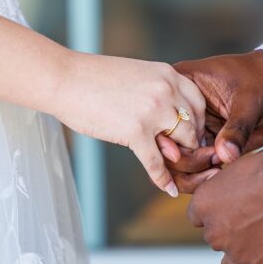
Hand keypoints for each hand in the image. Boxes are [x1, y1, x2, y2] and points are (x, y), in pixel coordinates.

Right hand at [54, 53, 205, 196]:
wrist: (64, 79)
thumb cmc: (93, 77)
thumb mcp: (136, 74)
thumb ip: (155, 90)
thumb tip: (167, 114)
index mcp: (167, 74)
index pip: (198, 102)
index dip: (198, 121)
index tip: (194, 135)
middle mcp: (166, 91)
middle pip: (195, 124)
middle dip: (193, 143)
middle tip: (191, 157)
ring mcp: (152, 112)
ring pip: (183, 144)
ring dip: (182, 160)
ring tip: (182, 172)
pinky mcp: (135, 132)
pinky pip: (156, 163)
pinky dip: (164, 180)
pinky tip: (169, 190)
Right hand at [168, 51, 262, 190]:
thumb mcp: (251, 98)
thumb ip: (237, 127)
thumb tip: (224, 155)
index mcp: (183, 85)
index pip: (160, 115)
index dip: (165, 138)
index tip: (181, 153)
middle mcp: (183, 109)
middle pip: (164, 143)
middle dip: (183, 160)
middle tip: (213, 159)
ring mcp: (194, 129)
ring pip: (176, 162)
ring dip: (192, 174)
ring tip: (217, 170)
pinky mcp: (208, 145)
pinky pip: (194, 168)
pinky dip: (201, 178)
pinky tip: (219, 174)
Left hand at [188, 150, 262, 263]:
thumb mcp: (240, 165)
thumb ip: (227, 185)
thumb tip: (231, 189)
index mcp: (205, 204)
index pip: (197, 217)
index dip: (215, 212)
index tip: (229, 208)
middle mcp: (217, 233)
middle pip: (216, 240)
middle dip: (231, 231)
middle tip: (255, 219)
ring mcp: (241, 254)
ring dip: (241, 256)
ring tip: (260, 243)